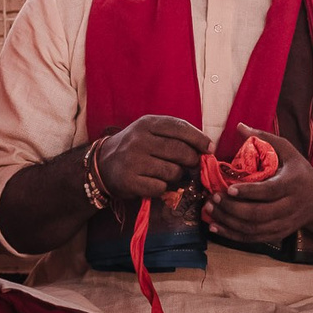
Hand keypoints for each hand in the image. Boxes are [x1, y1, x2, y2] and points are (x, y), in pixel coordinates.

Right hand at [94, 115, 210, 202]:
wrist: (102, 164)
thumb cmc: (135, 147)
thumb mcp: (150, 131)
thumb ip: (175, 135)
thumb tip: (206, 148)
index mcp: (146, 124)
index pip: (180, 128)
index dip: (199, 139)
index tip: (210, 148)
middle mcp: (139, 140)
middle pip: (180, 151)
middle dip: (192, 160)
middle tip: (192, 164)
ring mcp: (133, 161)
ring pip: (173, 171)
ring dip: (176, 175)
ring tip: (167, 172)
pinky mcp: (130, 181)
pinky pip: (160, 187)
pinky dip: (162, 188)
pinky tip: (153, 182)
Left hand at [202, 129, 312, 243]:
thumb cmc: (299, 171)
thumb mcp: (287, 150)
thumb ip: (264, 138)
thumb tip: (239, 126)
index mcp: (292, 184)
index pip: (269, 191)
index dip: (249, 192)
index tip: (229, 188)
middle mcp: (290, 207)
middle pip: (259, 214)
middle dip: (233, 208)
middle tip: (213, 198)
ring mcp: (284, 223)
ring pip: (254, 229)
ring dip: (229, 222)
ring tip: (211, 210)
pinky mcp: (278, 234)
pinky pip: (253, 239)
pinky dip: (233, 235)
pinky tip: (217, 227)